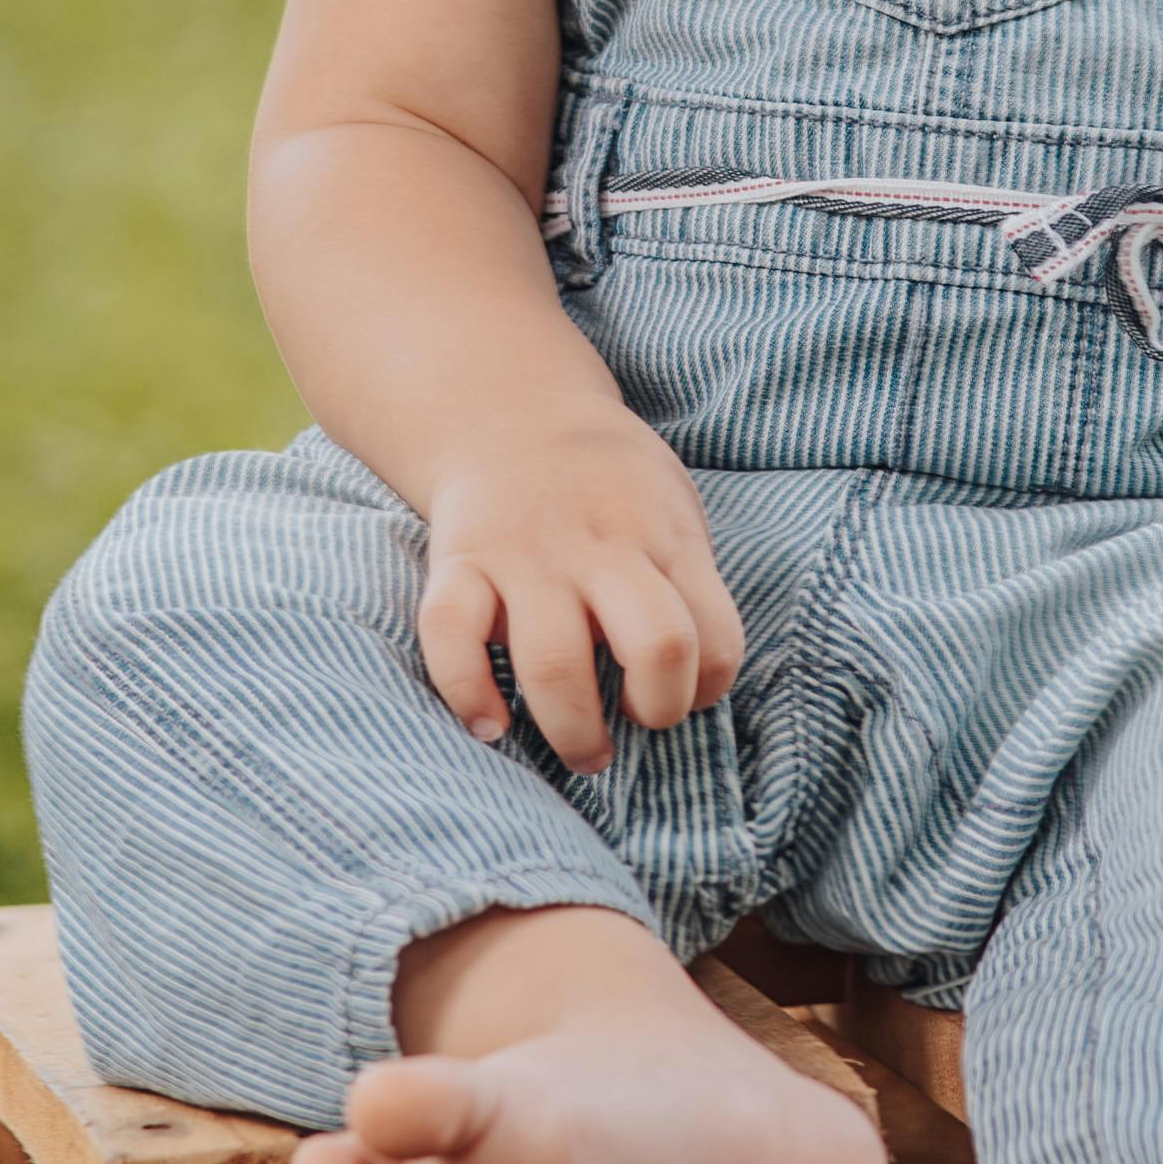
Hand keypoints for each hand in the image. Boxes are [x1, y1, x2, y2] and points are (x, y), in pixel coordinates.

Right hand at [417, 420, 741, 772]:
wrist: (512, 412)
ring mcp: (525, 556)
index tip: (685, 697)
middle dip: (655, 712)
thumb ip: (687, 581)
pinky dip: (467, 693)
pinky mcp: (459, 562)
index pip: (712, 635)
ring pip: (553, 662)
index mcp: (662, 539)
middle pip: (655, 645)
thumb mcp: (673, 509)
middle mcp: (599, 548)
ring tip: (583, 752)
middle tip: (639, 726)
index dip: (706, 688)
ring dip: (573, 728)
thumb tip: (691, 679)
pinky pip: (451, 635)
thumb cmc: (610, 485)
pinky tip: (490, 727)